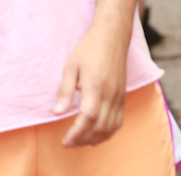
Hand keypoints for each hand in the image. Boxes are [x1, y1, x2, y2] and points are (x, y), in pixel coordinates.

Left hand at [53, 21, 129, 146]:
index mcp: (96, 85)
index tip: (65, 141)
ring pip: (111, 126)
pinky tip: (97, 134)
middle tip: (68, 143)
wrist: (112, 36)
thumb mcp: (71, 67)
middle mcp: (110, 93)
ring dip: (96, 138)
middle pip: (100, 126)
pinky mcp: (123, 95)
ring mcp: (119, 95)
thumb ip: (65, 91)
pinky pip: (119, 120)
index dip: (77, 133)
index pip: (89, 117)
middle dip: (83, 140)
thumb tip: (57, 113)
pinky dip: (108, 132)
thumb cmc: (89, 49)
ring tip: (80, 141)